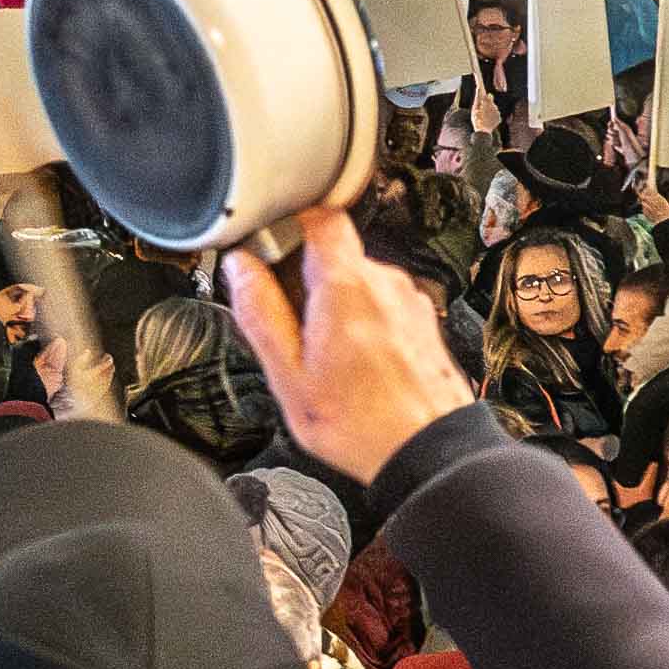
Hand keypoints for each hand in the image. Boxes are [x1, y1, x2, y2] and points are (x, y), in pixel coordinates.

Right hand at [219, 201, 478, 481]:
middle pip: (335, 254)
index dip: (291, 223)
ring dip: (335, 306)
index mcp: (346, 286)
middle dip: (306, 281)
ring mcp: (408, 301)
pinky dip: (363, 323)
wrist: (429, 453)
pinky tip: (355, 366)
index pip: (321, 215)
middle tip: (291, 327)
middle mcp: (384, 283)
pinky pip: (381, 304)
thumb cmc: (362, 425)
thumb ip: (260, 313)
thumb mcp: (289, 377)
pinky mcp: (422, 321)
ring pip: (358, 281)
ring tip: (324, 357)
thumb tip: (240, 269)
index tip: (271, 250)